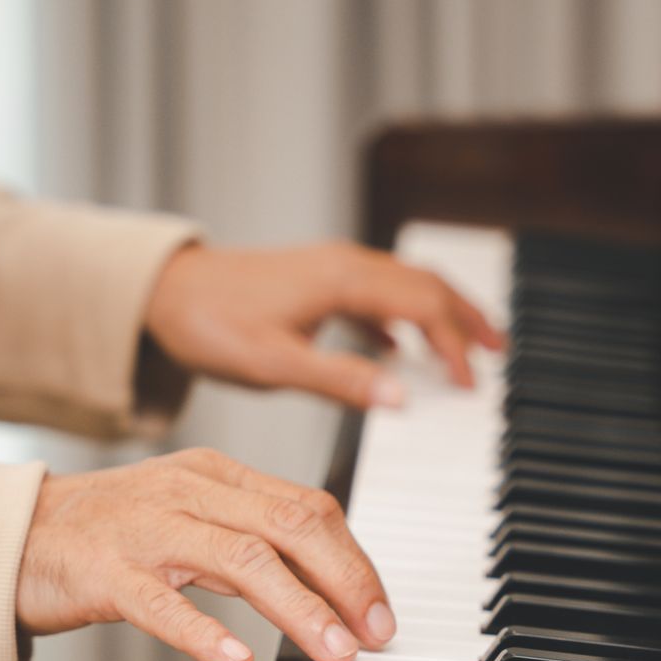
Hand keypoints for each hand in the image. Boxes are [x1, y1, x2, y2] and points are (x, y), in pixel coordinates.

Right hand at [16, 448, 395, 660]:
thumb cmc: (111, 534)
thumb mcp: (192, 518)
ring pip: (242, 560)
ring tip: (335, 651)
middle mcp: (189, 492)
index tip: (381, 612)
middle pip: (291, 526)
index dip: (355, 561)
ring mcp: (145, 530)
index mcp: (218, 476)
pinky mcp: (102, 572)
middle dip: (346, 581)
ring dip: (299, 609)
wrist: (8, 536)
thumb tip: (331, 585)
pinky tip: (237, 659)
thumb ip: (254, 540)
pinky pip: (161, 602)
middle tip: (376, 634)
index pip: (309, 508)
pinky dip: (203, 632)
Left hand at [143, 241, 502, 408]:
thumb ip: (342, 381)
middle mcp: (344, 265)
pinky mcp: (316, 281)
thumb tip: (402, 396)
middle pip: (426, 285)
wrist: (161, 293)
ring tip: (467, 345)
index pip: (423, 305)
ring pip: (405, 285)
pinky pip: (376, 293)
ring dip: (440, 313)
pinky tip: (399, 347)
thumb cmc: (210, 323)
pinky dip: (402, 317)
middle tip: (499, 352)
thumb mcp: (276, 363)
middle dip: (466, 318)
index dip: (455, 343)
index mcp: (344, 281)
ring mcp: (331, 269)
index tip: (472, 382)